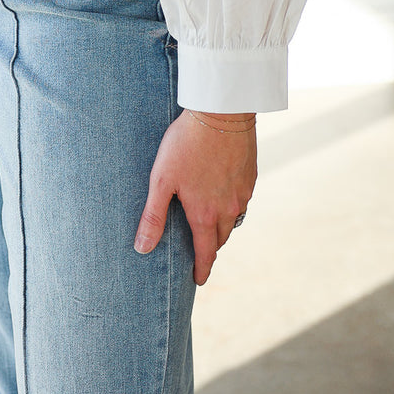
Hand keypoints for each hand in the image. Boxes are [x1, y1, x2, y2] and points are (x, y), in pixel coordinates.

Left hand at [134, 110, 256, 284]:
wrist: (221, 112)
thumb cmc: (186, 144)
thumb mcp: (162, 180)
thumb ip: (153, 216)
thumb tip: (142, 248)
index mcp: (205, 214)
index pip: (206, 253)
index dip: (201, 269)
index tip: (198, 280)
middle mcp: (229, 209)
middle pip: (220, 238)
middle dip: (210, 247)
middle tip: (200, 249)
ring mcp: (242, 192)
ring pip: (234, 220)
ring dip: (222, 226)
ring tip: (210, 224)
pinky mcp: (251, 175)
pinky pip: (242, 200)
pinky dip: (232, 205)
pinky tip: (223, 195)